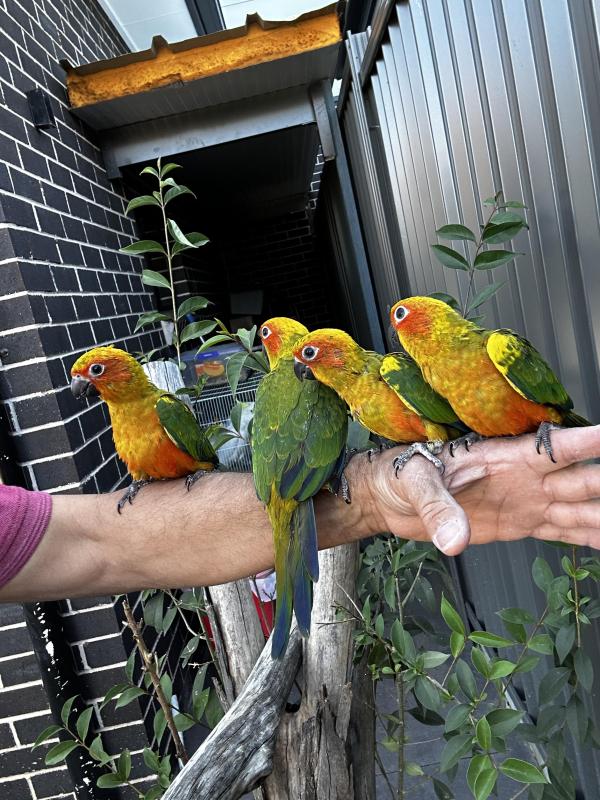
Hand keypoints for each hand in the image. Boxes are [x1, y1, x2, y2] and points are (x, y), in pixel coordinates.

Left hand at [351, 425, 599, 555]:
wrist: (388, 497)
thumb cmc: (400, 474)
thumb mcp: (416, 481)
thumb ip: (439, 507)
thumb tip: (456, 539)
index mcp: (504, 457)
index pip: (559, 448)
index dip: (592, 443)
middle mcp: (525, 478)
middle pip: (585, 479)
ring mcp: (527, 501)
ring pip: (582, 508)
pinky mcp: (520, 524)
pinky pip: (564, 531)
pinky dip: (591, 537)